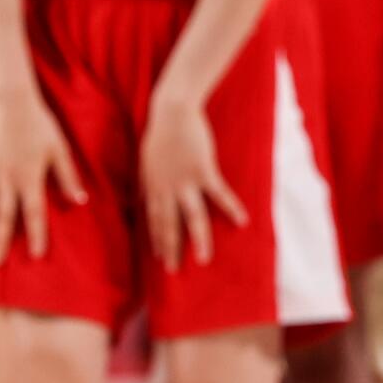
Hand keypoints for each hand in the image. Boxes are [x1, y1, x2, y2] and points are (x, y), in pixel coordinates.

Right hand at [0, 87, 86, 263]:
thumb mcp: (60, 149)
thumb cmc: (42, 126)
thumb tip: (81, 200)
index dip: (36, 235)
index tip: (36, 255)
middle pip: (6, 217)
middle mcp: (9, 180)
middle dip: (2, 242)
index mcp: (31, 177)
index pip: (34, 212)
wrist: (12, 104)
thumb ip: (68, 176)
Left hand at [141, 89, 248, 269]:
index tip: (160, 258)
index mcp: (152, 187)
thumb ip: (146, 184)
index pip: (153, 220)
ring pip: (192, 217)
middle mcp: (166, 189)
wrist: (171, 112)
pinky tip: (242, 221)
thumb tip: (140, 201)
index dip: (157, 239)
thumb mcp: (145, 163)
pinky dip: (231, 208)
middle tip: (173, 271)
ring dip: (198, 239)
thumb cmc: (159, 135)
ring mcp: (185, 181)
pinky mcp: (204, 171)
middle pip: (168, 224)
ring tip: (203, 259)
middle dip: (171, 249)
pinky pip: (219, 194)